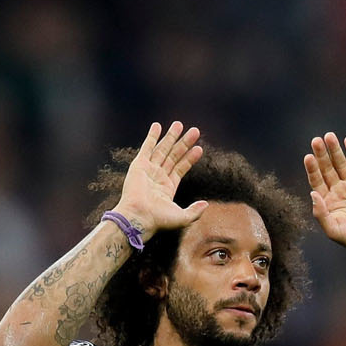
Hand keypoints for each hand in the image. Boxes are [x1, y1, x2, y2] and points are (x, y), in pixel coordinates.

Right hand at [112, 121, 209, 237]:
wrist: (139, 217)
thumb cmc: (158, 220)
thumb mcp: (182, 217)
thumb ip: (195, 211)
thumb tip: (206, 204)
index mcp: (168, 187)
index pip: (181, 168)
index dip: (190, 158)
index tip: (199, 148)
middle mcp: (158, 177)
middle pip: (174, 155)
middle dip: (184, 143)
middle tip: (195, 130)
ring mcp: (148, 170)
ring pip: (162, 149)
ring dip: (171, 136)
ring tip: (179, 124)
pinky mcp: (139, 165)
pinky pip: (147, 148)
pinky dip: (152, 137)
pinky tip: (157, 126)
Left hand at [304, 133, 345, 258]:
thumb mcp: (334, 231)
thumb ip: (321, 214)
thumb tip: (313, 194)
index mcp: (328, 202)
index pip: (316, 181)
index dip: (312, 169)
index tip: (308, 157)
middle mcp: (339, 191)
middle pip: (327, 168)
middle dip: (322, 154)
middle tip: (316, 140)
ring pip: (342, 164)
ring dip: (335, 150)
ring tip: (329, 136)